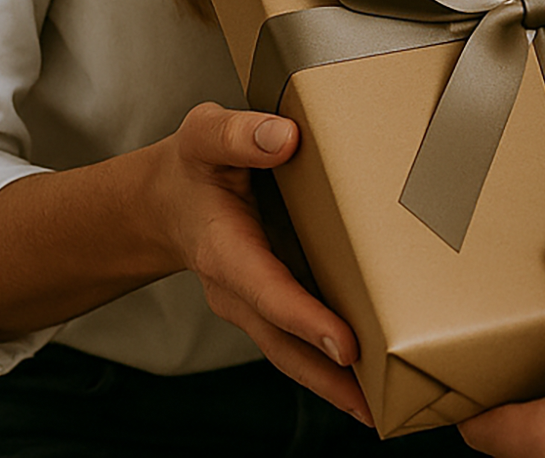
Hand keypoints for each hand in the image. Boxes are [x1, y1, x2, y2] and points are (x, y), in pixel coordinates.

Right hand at [149, 102, 371, 424]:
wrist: (164, 200)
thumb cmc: (192, 166)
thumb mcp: (204, 135)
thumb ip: (238, 135)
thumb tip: (284, 138)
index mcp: (224, 248)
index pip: (267, 289)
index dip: (304, 318)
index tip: (344, 344)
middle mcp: (236, 287)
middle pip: (281, 342)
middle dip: (325, 375)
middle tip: (373, 402)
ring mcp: (251, 302)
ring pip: (289, 351)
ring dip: (330, 382)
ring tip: (380, 408)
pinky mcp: (266, 302)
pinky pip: (294, 339)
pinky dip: (325, 363)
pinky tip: (362, 378)